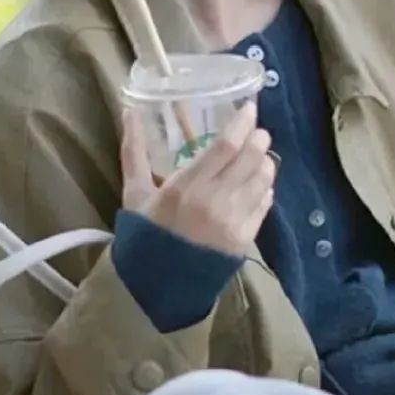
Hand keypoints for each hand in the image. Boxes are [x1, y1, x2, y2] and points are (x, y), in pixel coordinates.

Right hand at [119, 102, 275, 255]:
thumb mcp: (134, 191)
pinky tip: (257, 184)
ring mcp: (233, 222)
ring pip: (263, 180)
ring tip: (258, 155)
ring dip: (265, 162)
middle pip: (251, 159)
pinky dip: (264, 189)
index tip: (249, 109)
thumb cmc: (144, 233)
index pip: (225, 146)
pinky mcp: (245, 240)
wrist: (156, 285)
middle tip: (257, 131)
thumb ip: (134, 149)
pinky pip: (264, 205)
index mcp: (185, 187)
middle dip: (259, 139)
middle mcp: (214, 202)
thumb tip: (129, 111)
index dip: (242, 123)